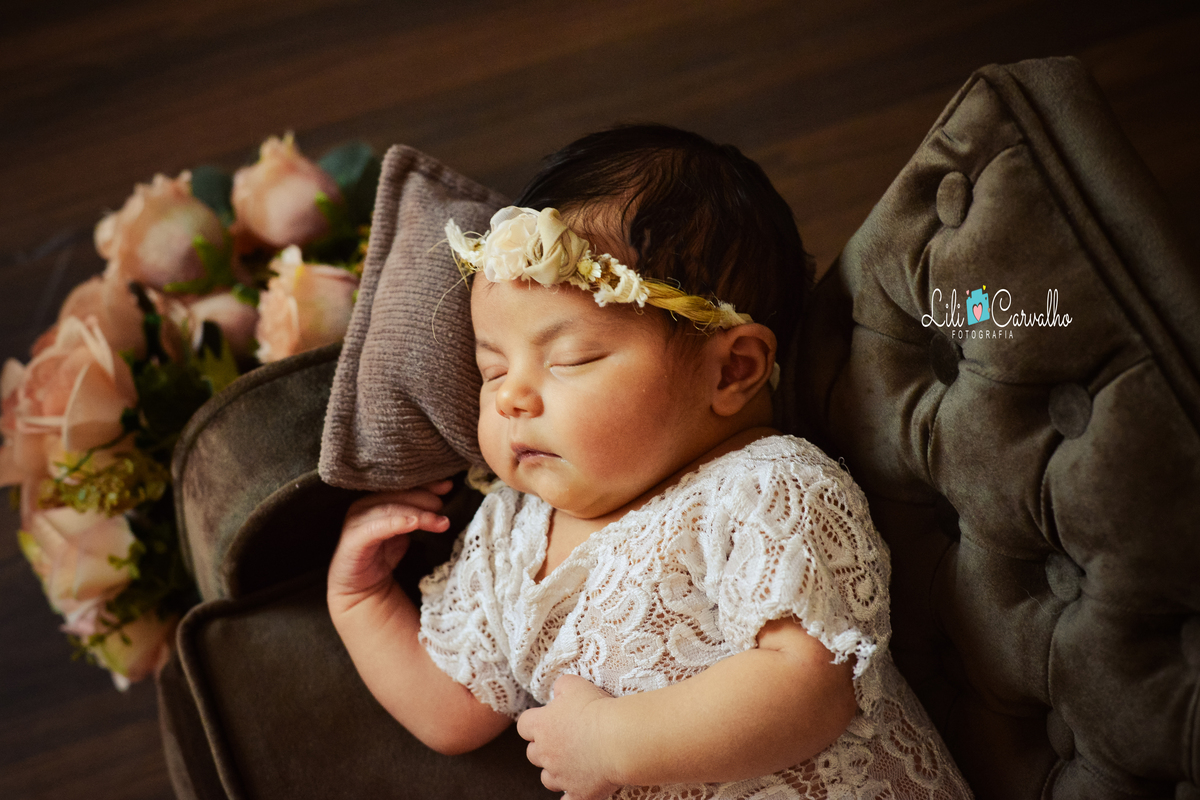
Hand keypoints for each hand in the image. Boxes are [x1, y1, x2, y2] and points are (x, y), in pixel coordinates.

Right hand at [327, 479, 452, 603]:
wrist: (362, 587)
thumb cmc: (383, 555)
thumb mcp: (405, 531)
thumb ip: (418, 514)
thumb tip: (442, 500)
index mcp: (375, 499)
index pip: (402, 485)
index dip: (425, 484)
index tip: (447, 486)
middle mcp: (364, 505)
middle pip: (397, 495)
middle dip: (424, 499)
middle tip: (442, 507)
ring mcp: (356, 521)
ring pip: (390, 509)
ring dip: (417, 514)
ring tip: (438, 521)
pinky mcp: (353, 539)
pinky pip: (376, 528)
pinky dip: (396, 523)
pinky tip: (412, 523)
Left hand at [517, 674, 619, 799]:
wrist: (619, 739)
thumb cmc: (597, 709)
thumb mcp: (574, 685)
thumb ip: (561, 687)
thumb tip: (557, 693)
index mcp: (542, 726)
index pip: (524, 725)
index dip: (534, 722)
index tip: (547, 719)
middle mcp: (546, 753)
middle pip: (533, 754)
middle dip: (544, 747)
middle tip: (564, 739)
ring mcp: (561, 776)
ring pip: (547, 778)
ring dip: (556, 771)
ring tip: (573, 762)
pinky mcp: (579, 793)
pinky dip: (571, 796)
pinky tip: (579, 789)